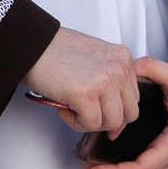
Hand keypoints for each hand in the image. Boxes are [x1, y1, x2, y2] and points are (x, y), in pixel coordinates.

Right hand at [23, 28, 139, 135]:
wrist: (32, 44)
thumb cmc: (56, 50)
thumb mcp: (95, 57)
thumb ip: (109, 78)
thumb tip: (114, 109)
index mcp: (122, 58)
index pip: (134, 97)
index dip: (118, 112)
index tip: (105, 116)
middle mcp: (118, 68)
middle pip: (129, 113)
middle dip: (107, 120)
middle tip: (87, 116)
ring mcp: (105, 80)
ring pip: (112, 122)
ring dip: (90, 122)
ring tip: (73, 110)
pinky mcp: (86, 93)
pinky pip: (90, 124)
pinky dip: (75, 122)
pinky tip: (64, 108)